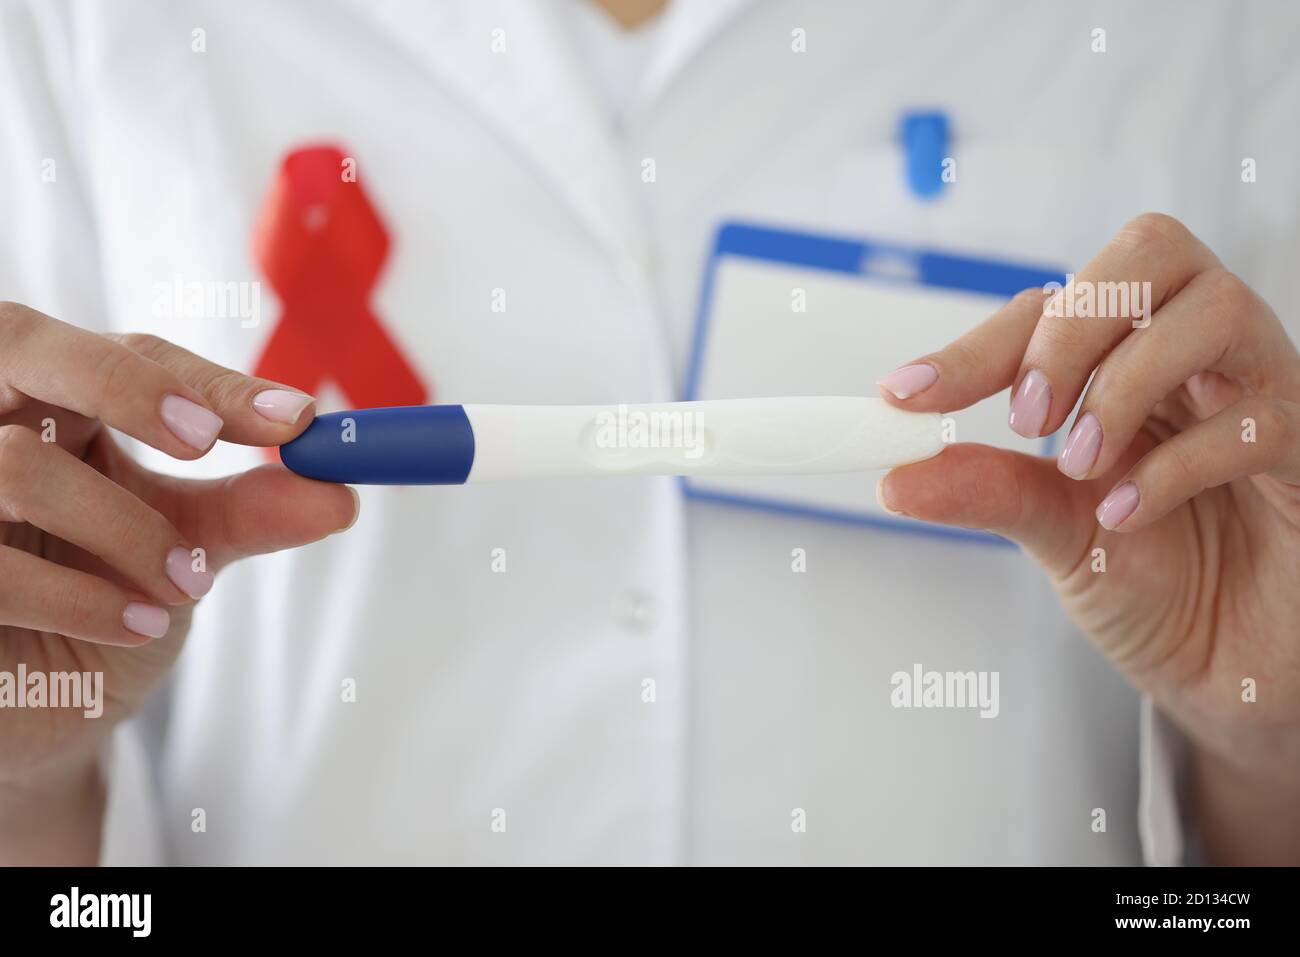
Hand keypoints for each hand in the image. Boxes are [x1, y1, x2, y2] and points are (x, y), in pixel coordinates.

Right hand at [0, 302, 356, 859]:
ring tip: (188, 583)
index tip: (296, 421)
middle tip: (205, 440)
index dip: (205, 379)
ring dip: (127, 529)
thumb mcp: (189, 546)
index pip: (126, 351)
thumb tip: (339, 492)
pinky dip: (86, 599)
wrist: (45, 707)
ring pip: (18, 465)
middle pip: (23, 341)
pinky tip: (138, 625)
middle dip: (125, 386)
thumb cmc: (107, 599)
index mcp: (55, 398)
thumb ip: (254, 512)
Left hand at [876, 214, 1299, 863]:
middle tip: (1025, 419)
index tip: (905, 395)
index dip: (977, 345)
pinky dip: (1176, 464)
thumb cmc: (1153, 581)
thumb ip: (986, 491)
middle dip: (1069, 328)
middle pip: (1149, 253)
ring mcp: (1262, 393)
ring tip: (1080, 463)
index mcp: (1127, 360)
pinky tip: (1127, 513)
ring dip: (1125, 382)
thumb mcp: (1053, 531)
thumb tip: (896, 474)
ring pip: (1215, 309)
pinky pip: (1256, 421)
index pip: (1054, 304)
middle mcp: (1198, 357)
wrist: (1230, 666)